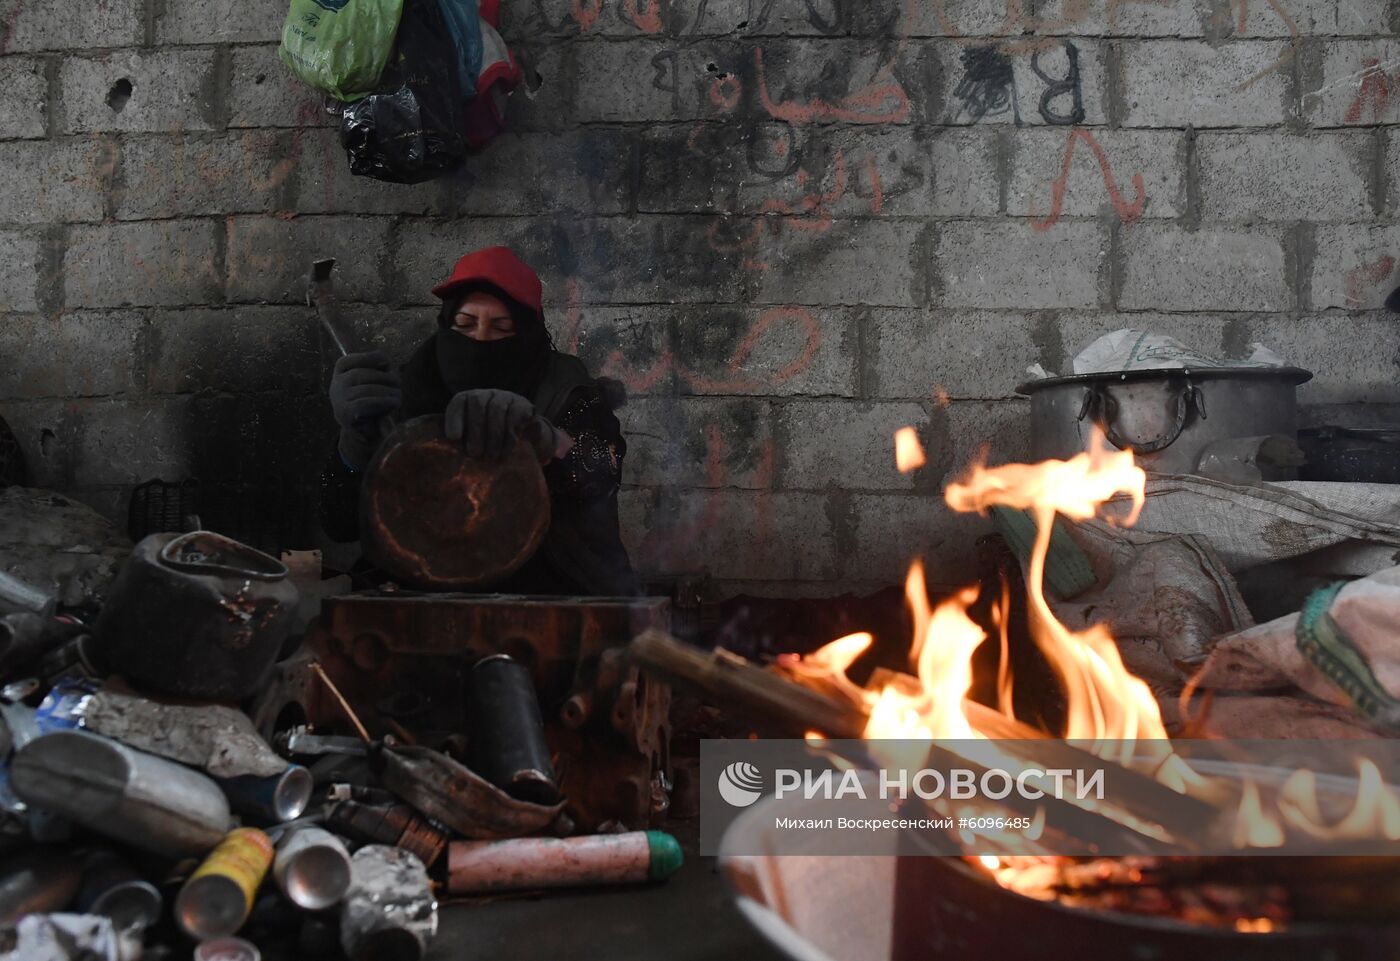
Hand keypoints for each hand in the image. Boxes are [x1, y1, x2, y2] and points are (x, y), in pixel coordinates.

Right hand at [330, 351, 400, 467]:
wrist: (365, 431)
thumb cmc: (373, 401)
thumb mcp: (374, 381)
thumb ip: (379, 368)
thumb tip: (385, 362)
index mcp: (340, 373)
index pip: (350, 360)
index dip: (369, 358)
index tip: (386, 363)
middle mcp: (336, 384)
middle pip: (361, 374)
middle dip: (384, 378)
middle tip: (398, 385)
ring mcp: (338, 399)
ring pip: (365, 389)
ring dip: (387, 392)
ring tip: (398, 396)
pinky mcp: (345, 413)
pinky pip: (365, 403)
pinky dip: (383, 402)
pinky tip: (393, 403)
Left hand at [444, 389, 535, 459]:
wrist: (526, 443)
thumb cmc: (492, 445)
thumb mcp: (474, 442)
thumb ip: (461, 443)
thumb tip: (443, 452)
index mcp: (470, 400)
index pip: (460, 401)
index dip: (455, 417)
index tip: (453, 437)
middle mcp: (488, 395)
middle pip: (477, 402)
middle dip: (475, 430)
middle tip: (474, 453)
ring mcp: (507, 397)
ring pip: (496, 409)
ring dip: (493, 435)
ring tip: (491, 456)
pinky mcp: (525, 406)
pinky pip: (515, 415)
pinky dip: (510, 435)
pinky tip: (506, 450)